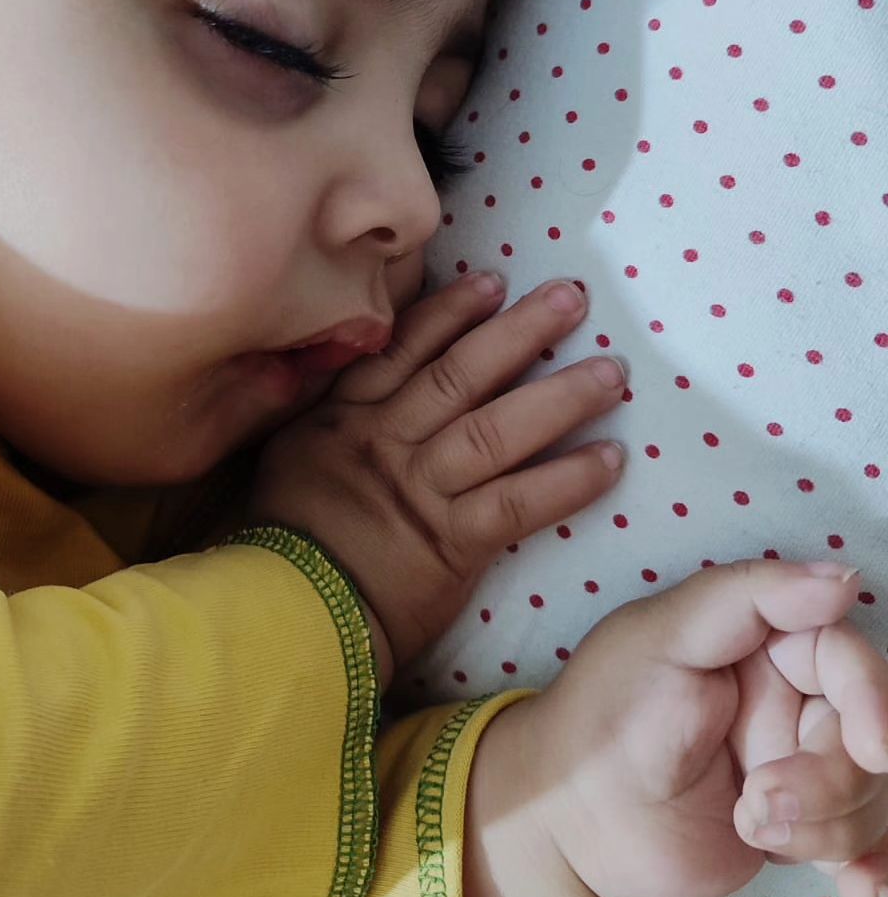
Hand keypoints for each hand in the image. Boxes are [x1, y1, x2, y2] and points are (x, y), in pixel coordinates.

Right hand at [248, 272, 626, 683]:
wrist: (286, 615)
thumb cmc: (286, 539)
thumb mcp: (292, 454)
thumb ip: (326, 410)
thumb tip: (358, 368)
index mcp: (346, 416)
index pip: (404, 349)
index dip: (452, 312)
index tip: (494, 281)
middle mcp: (387, 441)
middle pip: (462, 375)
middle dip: (520, 331)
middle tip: (572, 297)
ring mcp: (421, 489)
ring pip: (496, 429)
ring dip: (560, 398)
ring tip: (611, 372)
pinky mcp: (451, 543)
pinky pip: (518, 502)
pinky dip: (567, 480)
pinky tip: (610, 461)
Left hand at [461, 561, 870, 896]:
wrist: (570, 824)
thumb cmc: (604, 716)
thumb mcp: (662, 640)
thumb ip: (747, 597)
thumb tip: (843, 579)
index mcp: (761, 640)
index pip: (845, 656)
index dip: (871, 699)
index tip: (871, 748)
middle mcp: (789, 699)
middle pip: (866, 733)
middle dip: (830, 780)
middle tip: (759, 801)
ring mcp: (798, 765)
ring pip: (870, 793)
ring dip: (827, 827)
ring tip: (748, 825)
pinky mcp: (799, 827)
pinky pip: (865, 844)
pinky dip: (874, 869)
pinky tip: (860, 894)